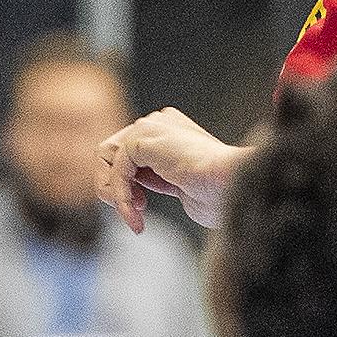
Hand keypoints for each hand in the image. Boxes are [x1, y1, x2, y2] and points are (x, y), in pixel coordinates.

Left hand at [96, 108, 244, 232]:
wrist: (231, 185)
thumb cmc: (217, 192)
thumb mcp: (179, 182)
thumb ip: (156, 176)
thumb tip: (131, 188)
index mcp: (171, 129)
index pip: (128, 153)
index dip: (127, 184)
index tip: (142, 208)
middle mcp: (160, 122)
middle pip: (110, 152)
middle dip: (116, 187)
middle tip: (136, 212)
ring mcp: (152, 126)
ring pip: (104, 156)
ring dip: (114, 193)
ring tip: (133, 215)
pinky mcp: (143, 138)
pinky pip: (115, 168)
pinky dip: (121, 196)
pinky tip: (137, 214)